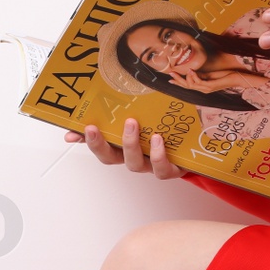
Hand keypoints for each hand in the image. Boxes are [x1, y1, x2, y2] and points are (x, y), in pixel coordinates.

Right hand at [62, 119, 185, 178]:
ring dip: (129, 144)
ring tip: (132, 124)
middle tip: (93, 127)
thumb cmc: (169, 131)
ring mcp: (150, 164)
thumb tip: (111, 99)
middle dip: (99, 144)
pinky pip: (161, 168)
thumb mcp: (149, 117)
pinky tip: (157, 139)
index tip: (71, 133)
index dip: (84, 141)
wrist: (197, 150)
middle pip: (110, 158)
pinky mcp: (170, 169)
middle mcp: (134, 156)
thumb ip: (131, 110)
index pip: (98, 144)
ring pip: (134, 164)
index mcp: (125, 145)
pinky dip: (157, 155)